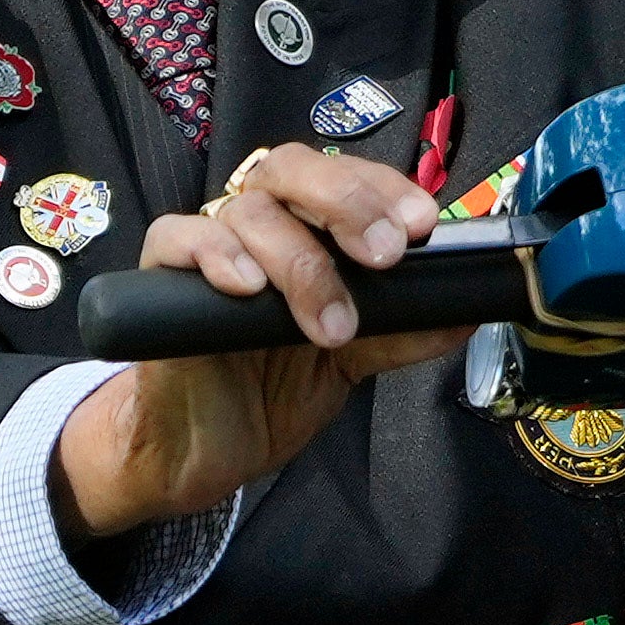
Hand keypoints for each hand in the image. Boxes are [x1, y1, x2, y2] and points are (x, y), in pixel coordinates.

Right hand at [56, 147, 455, 537]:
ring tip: (329, 325)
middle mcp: (259, 231)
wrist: (200, 455)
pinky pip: (177, 237)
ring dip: (299, 261)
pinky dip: (215, 251)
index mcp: (305, 235)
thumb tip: (463, 310)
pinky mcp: (161, 282)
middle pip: (293, 169)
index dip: (384, 189)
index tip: (422, 223)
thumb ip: (398, 332)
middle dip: (347, 201)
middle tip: (384, 253)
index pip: (344, 178)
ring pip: (249, 210)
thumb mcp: (349, 365)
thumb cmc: (268, 395)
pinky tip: (246, 286)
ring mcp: (210, 252)